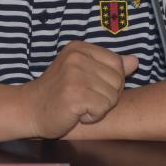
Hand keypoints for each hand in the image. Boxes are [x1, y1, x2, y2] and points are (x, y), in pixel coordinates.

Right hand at [20, 41, 137, 138]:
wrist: (30, 109)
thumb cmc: (58, 93)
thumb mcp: (83, 73)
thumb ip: (109, 66)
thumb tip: (135, 61)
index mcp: (80, 48)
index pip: (117, 62)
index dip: (111, 81)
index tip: (90, 87)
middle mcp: (76, 57)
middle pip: (118, 79)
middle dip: (107, 96)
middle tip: (84, 98)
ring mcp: (74, 75)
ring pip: (112, 96)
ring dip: (99, 108)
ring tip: (80, 105)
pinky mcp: (74, 95)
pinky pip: (102, 109)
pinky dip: (92, 117)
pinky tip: (77, 113)